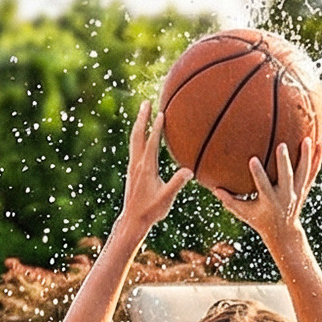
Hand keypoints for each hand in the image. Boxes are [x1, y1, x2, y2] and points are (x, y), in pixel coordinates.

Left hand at [119, 103, 192, 236]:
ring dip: (139, 123)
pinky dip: (138, 135)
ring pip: (134, 139)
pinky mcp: (132, 170)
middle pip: (138, 135)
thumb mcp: (166, 198)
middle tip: (146, 102)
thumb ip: (177, 184)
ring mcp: (133, 166)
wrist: (132, 220)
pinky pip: (135, 147)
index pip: (152, 143)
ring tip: (143, 110)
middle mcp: (137, 164)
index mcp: (146, 168)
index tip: (161, 113)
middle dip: (142, 118)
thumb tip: (189, 171)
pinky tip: (142, 133)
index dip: (156, 128)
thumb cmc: (151, 210)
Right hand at [208, 136, 321, 245]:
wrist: (283, 232)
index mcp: (269, 201)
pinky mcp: (305, 189)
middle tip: (282, 145)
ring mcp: (297, 192)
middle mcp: (285, 196)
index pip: (263, 186)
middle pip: (287, 178)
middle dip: (284, 162)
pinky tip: (321, 143)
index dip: (258, 173)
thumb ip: (229, 201)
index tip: (252, 159)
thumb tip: (213, 188)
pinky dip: (318, 159)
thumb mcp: (243, 213)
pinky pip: (313, 172)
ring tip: (307, 139)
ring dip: (306, 156)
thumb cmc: (259, 220)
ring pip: (304, 173)